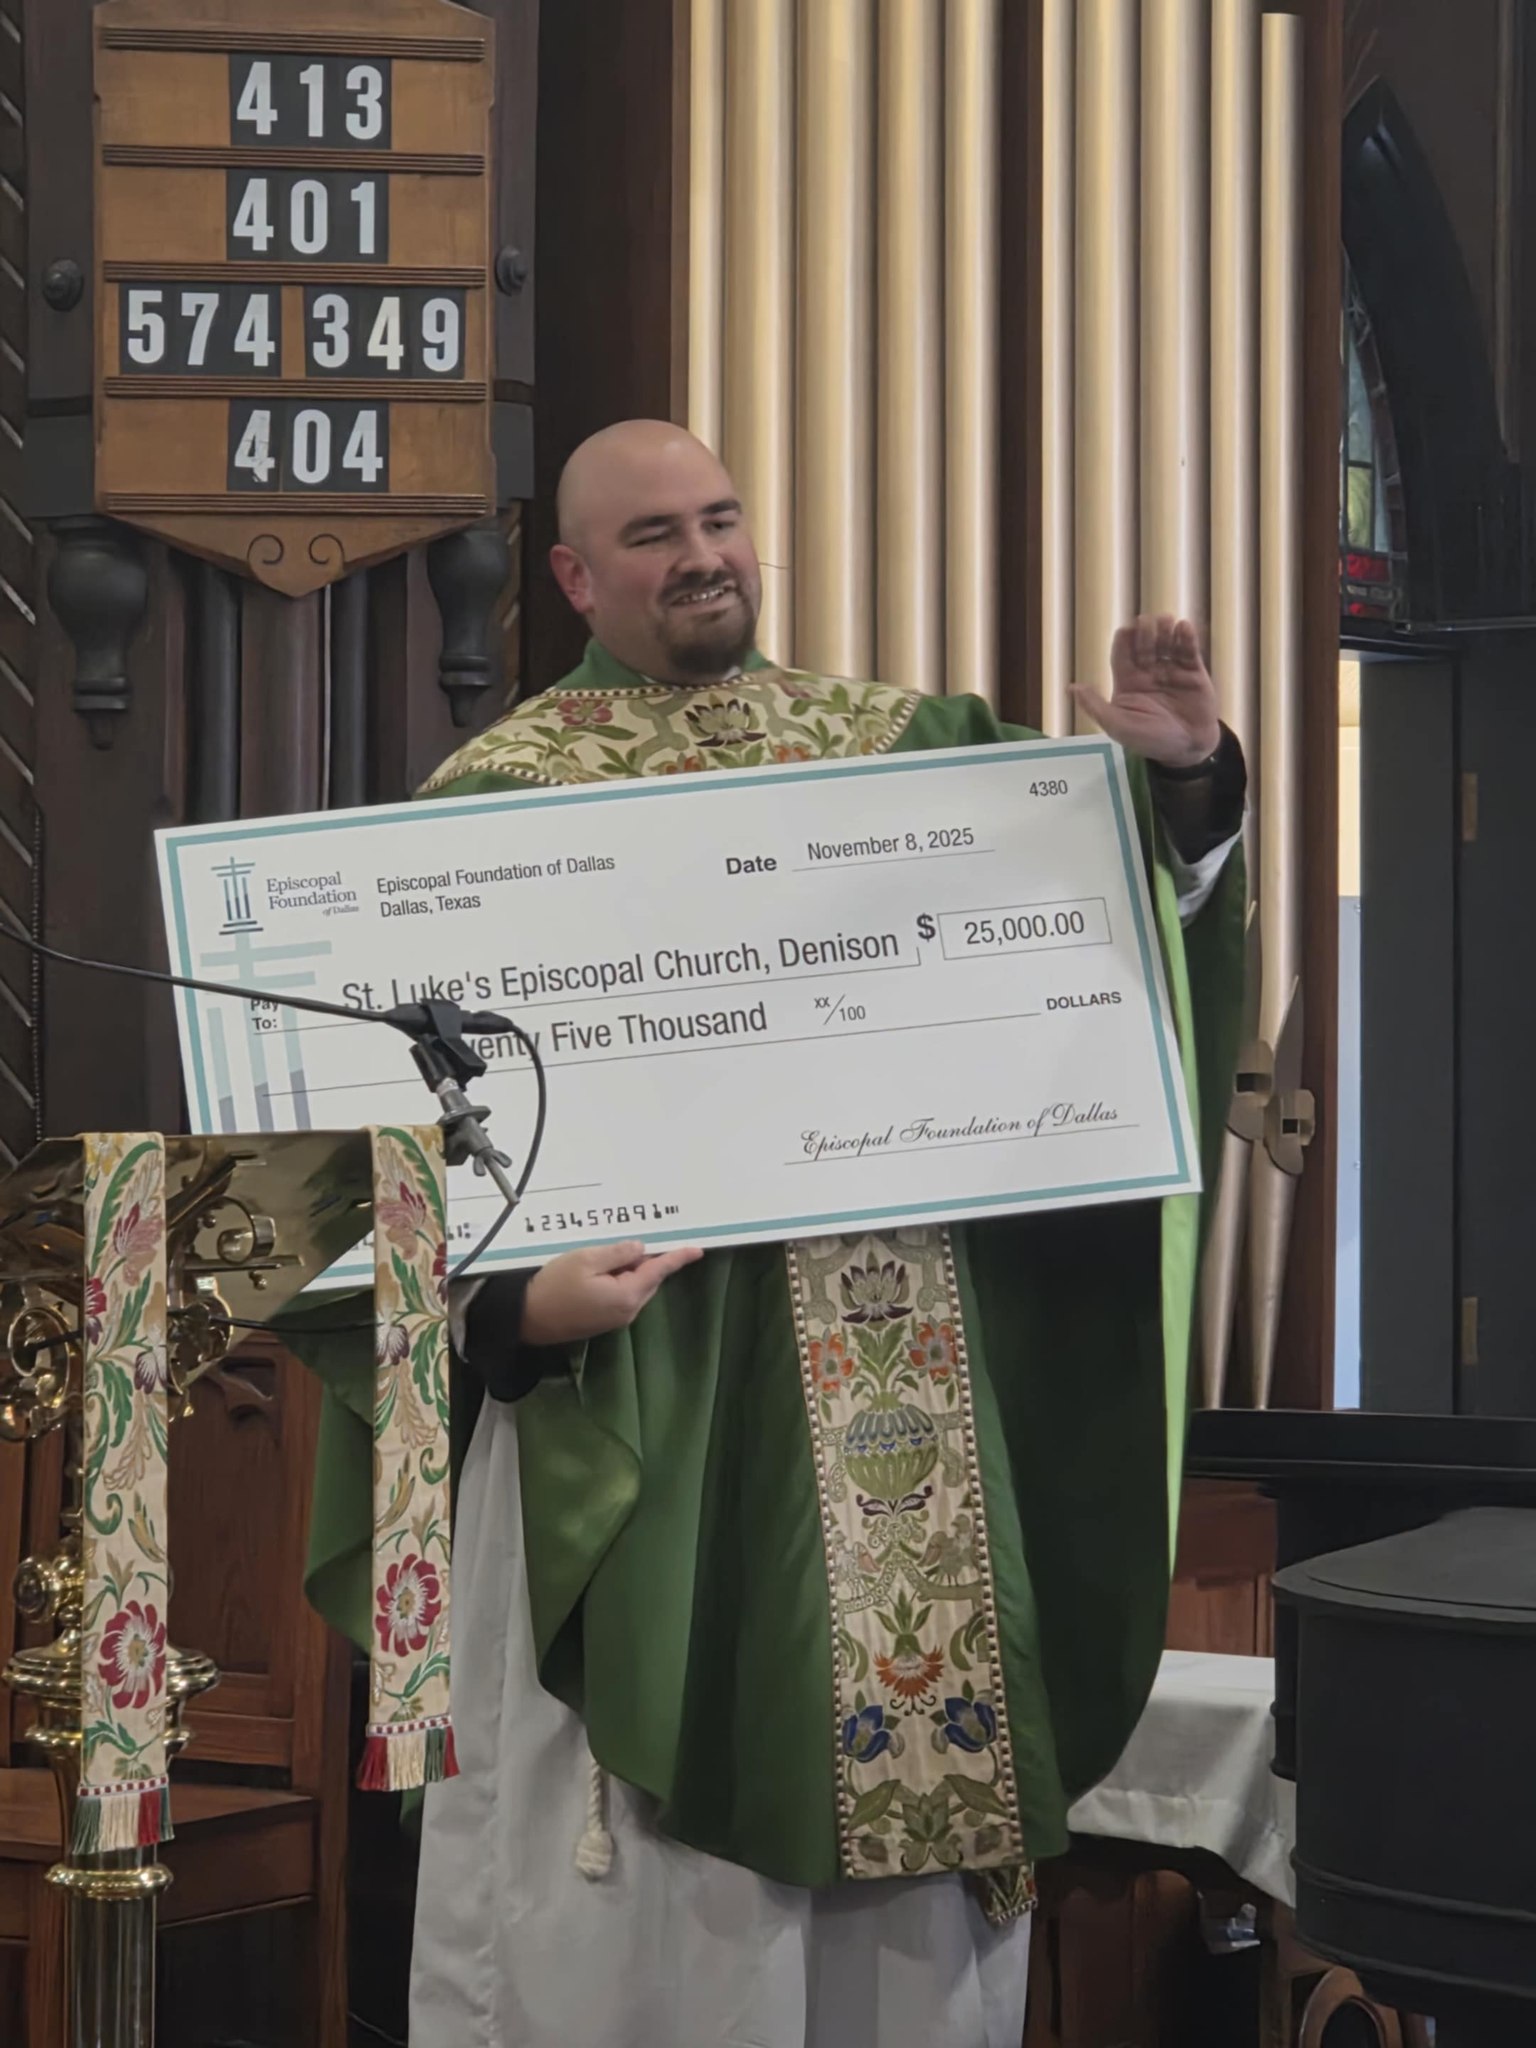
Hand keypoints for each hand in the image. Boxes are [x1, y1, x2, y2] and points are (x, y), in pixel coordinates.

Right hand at [521, 1240, 701, 1346]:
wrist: (526, 1318)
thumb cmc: (554, 1286)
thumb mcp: (586, 1259)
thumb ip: (618, 1253)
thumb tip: (641, 1249)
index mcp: (627, 1295)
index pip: (658, 1270)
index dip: (677, 1257)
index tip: (697, 1250)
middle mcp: (628, 1310)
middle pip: (649, 1279)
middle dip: (649, 1260)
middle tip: (638, 1239)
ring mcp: (616, 1318)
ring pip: (636, 1287)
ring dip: (632, 1269)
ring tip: (615, 1252)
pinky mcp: (604, 1321)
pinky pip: (623, 1295)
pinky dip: (621, 1280)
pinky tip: (606, 1269)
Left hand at [1072, 614, 1220, 769]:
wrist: (1187, 750)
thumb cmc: (1150, 740)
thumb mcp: (1118, 726)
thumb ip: (1096, 706)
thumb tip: (1071, 688)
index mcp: (1128, 681)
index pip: (1122, 654)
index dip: (1124, 641)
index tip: (1126, 630)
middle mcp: (1148, 671)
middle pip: (1144, 644)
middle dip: (1145, 632)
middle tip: (1147, 623)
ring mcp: (1171, 669)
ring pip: (1166, 643)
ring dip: (1165, 630)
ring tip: (1165, 621)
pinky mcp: (1193, 672)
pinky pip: (1188, 651)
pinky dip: (1186, 638)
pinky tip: (1183, 627)